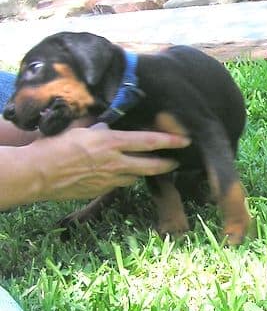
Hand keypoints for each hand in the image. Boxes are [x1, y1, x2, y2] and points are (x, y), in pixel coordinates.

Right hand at [26, 126, 189, 201]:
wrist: (38, 174)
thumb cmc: (55, 146)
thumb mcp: (79, 129)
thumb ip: (97, 125)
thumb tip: (105, 120)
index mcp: (111, 142)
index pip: (148, 141)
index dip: (169, 141)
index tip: (185, 140)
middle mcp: (116, 162)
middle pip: (151, 165)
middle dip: (168, 164)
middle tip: (177, 161)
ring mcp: (109, 179)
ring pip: (136, 176)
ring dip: (143, 171)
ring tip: (149, 167)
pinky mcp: (101, 191)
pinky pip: (119, 184)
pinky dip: (123, 179)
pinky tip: (119, 174)